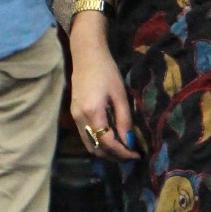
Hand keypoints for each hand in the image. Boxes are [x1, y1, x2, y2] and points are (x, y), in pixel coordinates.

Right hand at [70, 23, 138, 161]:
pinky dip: (98, 143)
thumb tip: (129, 142)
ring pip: (89, 145)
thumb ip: (124, 119)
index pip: (107, 142)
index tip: (136, 155)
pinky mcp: (74, 114)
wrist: (86, 55)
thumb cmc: (106, 71)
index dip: (122, 152)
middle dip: (114, 156)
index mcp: (93, 112)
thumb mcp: (120, 95)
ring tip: (123, 149)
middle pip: (96, 149)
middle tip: (131, 155)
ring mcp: (74, 117)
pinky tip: (111, 139)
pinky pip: (86, 137)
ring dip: (105, 152)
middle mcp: (80, 118)